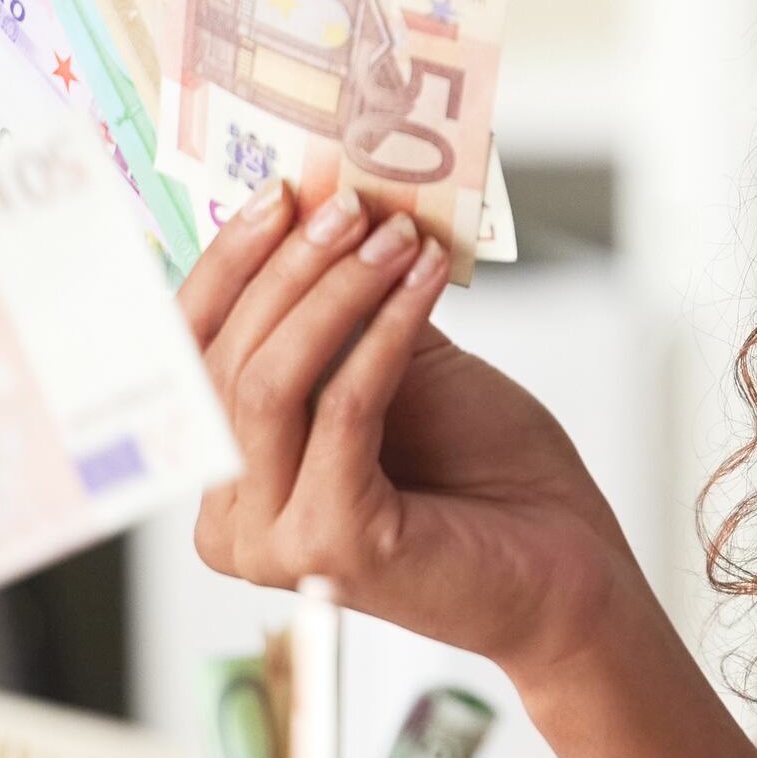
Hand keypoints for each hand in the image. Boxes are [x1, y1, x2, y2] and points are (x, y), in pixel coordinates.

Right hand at [182, 161, 649, 687]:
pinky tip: (423, 282)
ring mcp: (271, 542)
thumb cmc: (482, 472)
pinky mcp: (328, 545)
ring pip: (270, 382)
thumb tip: (317, 203)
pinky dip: (384, 333)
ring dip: (337, 291)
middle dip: (290, 267)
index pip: (191, 356)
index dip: (227, 268)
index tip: (278, 192)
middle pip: (225, 363)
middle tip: (350, 204)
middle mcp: (229, 521)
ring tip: (397, 236)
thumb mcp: (399, 369)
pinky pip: (341, 409)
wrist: (566, 565)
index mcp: (226, 478)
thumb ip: (343, 309)